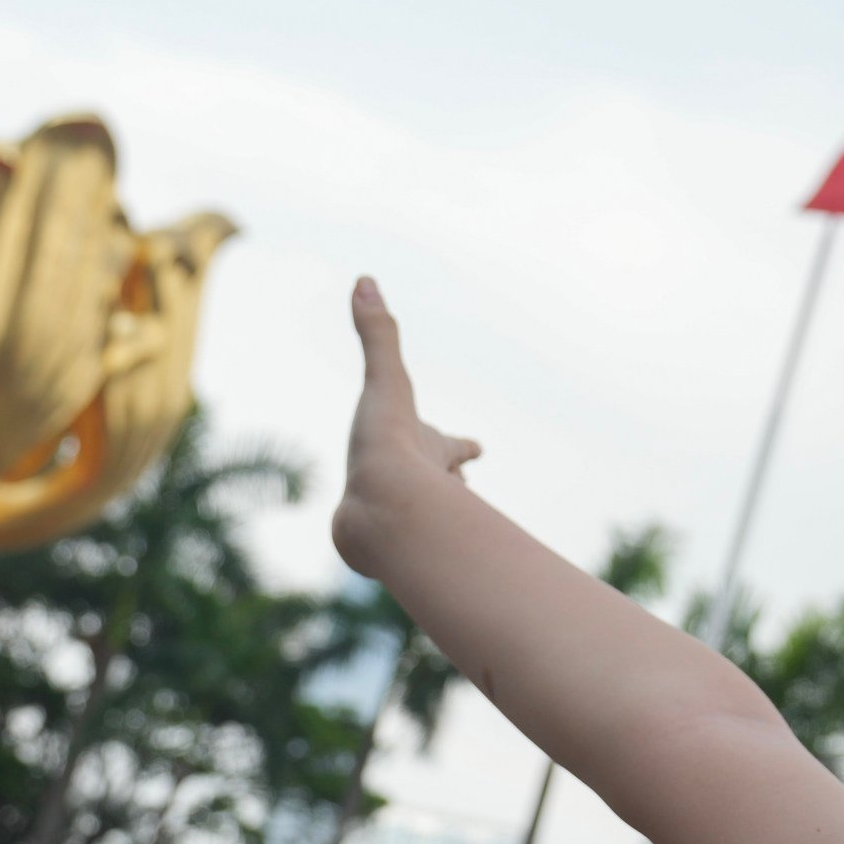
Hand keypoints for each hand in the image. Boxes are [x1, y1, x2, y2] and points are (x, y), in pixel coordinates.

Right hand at [332, 278, 485, 583]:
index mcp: (433, 453)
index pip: (455, 447)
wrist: (381, 515)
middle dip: (450, 488)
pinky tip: (377, 564)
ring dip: (427, 527)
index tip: (478, 447)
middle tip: (457, 490)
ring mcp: (411, 523)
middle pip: (448, 490)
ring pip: (426, 527)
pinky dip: (387, 552)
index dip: (462, 447)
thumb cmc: (389, 447)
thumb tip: (366, 279)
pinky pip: (388, 551)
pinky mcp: (382, 550)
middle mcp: (430, 490)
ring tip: (423, 538)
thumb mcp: (386, 380)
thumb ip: (378, 334)